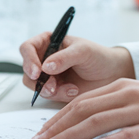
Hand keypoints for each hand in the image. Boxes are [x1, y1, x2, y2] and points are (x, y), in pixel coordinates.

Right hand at [18, 33, 134, 101]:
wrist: (111, 74)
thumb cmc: (98, 56)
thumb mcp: (82, 52)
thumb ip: (64, 57)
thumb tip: (45, 66)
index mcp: (48, 42)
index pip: (27, 48)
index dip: (28, 60)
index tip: (37, 72)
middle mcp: (45, 58)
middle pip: (27, 70)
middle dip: (38, 81)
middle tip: (52, 87)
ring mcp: (48, 75)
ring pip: (35, 85)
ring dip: (50, 90)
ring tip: (70, 89)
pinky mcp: (54, 89)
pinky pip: (47, 95)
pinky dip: (59, 95)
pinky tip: (74, 91)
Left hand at [30, 79, 138, 138]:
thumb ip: (114, 107)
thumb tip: (84, 126)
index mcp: (121, 86)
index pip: (81, 102)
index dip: (57, 117)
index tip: (41, 132)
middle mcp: (128, 94)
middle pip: (83, 110)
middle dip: (56, 128)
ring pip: (97, 122)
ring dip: (70, 136)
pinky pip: (124, 136)